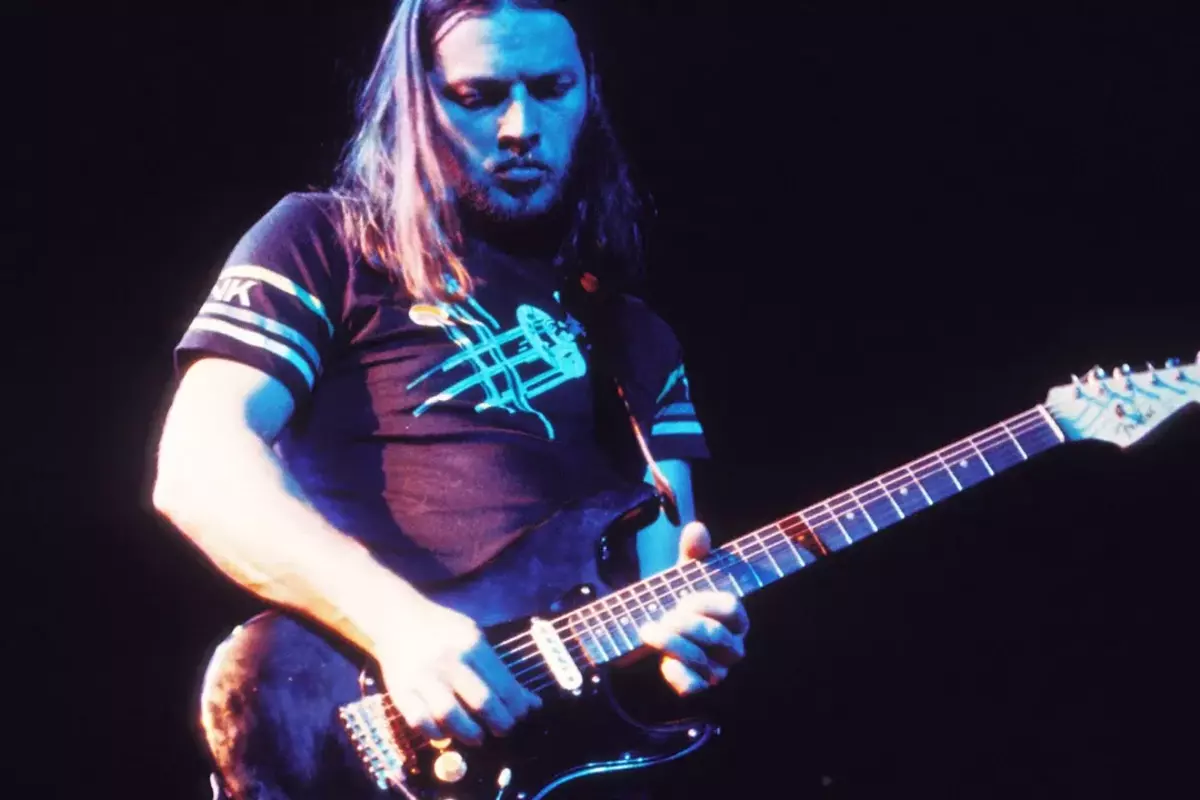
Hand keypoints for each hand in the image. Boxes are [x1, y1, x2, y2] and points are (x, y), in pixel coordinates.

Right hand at [374, 599, 542, 746]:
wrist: (397, 618)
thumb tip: (533, 703)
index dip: (517, 707)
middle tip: (502, 729)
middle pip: (481, 701)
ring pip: (450, 715)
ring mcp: (422, 676)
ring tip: (477, 736)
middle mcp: (448, 660)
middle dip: (499, 723)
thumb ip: (502, 670)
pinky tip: (447, 732)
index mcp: (471, 644)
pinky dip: (436, 733)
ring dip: (469, 732)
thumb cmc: (444, 629)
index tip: (520, 716)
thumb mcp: (476, 638)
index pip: (503, 684)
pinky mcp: (400, 691)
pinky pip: (420, 721)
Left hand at [638, 521, 749, 695]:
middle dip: (684, 622)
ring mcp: (717, 670)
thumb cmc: (678, 603)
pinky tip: (661, 661)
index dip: (705, 602)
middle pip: (716, 635)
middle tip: (662, 614)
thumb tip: (696, 528)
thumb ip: (692, 555)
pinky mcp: (697, 687)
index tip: (683, 597)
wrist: (656, 634)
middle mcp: (731, 646)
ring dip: (670, 643)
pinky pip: (692, 686)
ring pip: (703, 661)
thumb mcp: (683, 577)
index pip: (732, 608)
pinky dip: (674, 673)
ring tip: (648, 630)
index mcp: (735, 618)